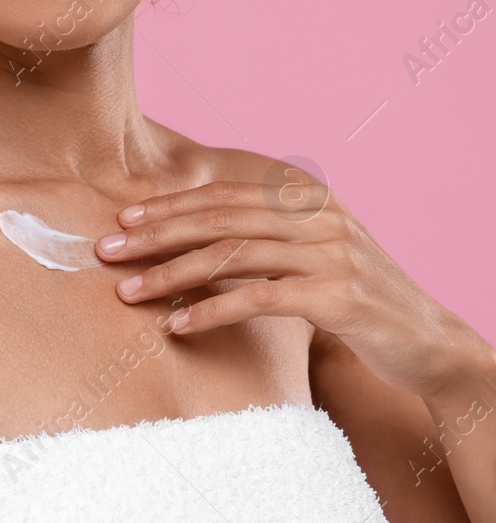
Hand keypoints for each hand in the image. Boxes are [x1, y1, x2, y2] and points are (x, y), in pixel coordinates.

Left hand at [94, 176, 491, 402]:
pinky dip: (212, 311)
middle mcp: (318, 217)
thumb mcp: (310, 255)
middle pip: (217, 220)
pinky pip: (259, 298)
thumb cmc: (354, 299)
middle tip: (107, 251)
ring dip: (170, 274)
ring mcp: (330, 253)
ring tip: (127, 291)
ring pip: (231, 256)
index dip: (168, 206)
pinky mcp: (337, 295)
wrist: (429, 341)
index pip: (222, 196)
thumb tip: (186, 234)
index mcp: (306, 199)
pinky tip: (177, 326)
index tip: (122, 220)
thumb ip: (263, 238)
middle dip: (155, 235)